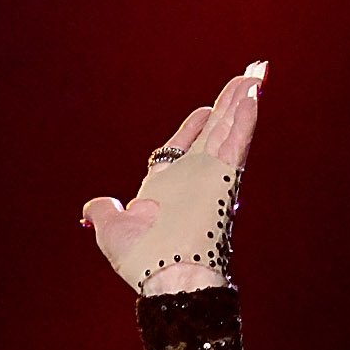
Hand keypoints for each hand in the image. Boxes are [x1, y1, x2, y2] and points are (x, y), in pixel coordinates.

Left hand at [83, 61, 265, 294]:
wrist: (166, 277)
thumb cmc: (142, 260)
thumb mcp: (111, 229)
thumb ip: (104, 213)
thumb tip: (93, 207)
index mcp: (166, 186)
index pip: (183, 148)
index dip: (193, 128)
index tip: (204, 110)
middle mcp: (192, 178)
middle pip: (214, 131)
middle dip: (229, 104)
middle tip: (246, 79)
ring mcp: (210, 176)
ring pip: (228, 129)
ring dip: (242, 100)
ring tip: (256, 72)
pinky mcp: (224, 177)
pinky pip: (237, 141)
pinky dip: (246, 117)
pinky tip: (254, 93)